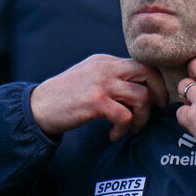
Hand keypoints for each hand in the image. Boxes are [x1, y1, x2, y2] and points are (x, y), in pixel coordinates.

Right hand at [30, 55, 167, 140]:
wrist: (38, 107)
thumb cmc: (64, 98)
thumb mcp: (89, 79)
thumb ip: (111, 80)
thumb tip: (138, 92)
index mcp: (105, 61)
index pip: (142, 65)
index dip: (155, 83)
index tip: (156, 100)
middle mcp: (105, 68)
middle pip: (147, 74)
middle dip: (157, 95)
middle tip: (156, 111)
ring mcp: (101, 83)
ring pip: (141, 97)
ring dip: (140, 118)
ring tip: (128, 129)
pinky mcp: (95, 101)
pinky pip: (125, 116)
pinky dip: (123, 129)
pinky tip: (113, 134)